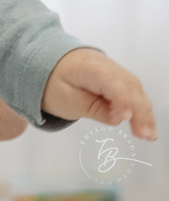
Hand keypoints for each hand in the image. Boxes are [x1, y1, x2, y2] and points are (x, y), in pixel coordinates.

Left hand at [42, 48, 157, 139]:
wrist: (51, 65)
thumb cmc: (54, 83)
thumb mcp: (65, 99)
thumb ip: (92, 108)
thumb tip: (118, 119)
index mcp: (87, 66)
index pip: (110, 81)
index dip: (121, 99)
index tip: (125, 118)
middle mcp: (106, 65)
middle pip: (128, 86)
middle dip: (139, 110)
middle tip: (144, 135)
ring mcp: (115, 70)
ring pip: (136, 90)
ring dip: (145, 113)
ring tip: (149, 135)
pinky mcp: (120, 80)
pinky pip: (134, 94)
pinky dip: (142, 110)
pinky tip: (148, 128)